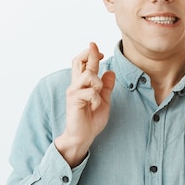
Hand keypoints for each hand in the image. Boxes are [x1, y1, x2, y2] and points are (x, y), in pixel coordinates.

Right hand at [55, 42, 114, 166]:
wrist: (83, 136)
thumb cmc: (91, 120)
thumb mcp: (103, 101)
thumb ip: (106, 87)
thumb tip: (110, 72)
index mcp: (83, 84)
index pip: (84, 63)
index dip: (91, 54)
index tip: (101, 52)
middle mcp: (76, 85)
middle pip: (79, 61)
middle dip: (90, 53)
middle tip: (96, 48)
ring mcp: (74, 91)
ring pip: (88, 75)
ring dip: (98, 84)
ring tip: (97, 97)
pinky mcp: (74, 100)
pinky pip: (90, 92)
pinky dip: (96, 100)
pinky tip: (94, 107)